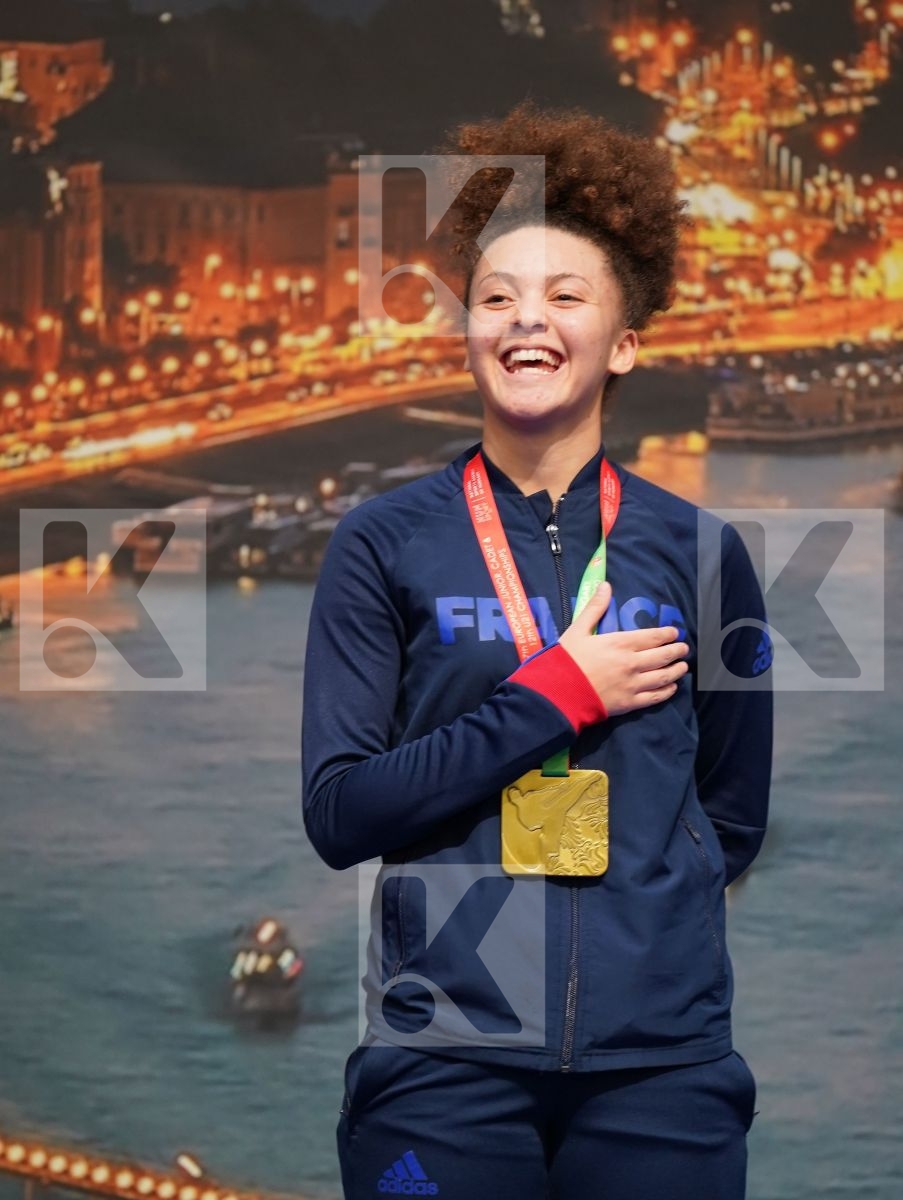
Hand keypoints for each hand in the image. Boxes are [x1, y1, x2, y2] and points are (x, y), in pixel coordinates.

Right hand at [557, 582, 689, 716]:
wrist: (559, 693)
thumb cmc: (566, 660)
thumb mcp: (578, 630)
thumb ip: (594, 608)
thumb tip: (605, 585)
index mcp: (620, 643)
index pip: (652, 637)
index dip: (667, 634)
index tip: (674, 632)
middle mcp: (632, 663)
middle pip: (663, 656)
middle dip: (676, 651)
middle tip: (683, 648)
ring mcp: (633, 684)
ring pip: (663, 676)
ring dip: (676, 670)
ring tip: (683, 667)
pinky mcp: (630, 703)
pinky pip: (655, 697)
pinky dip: (667, 691)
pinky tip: (672, 687)